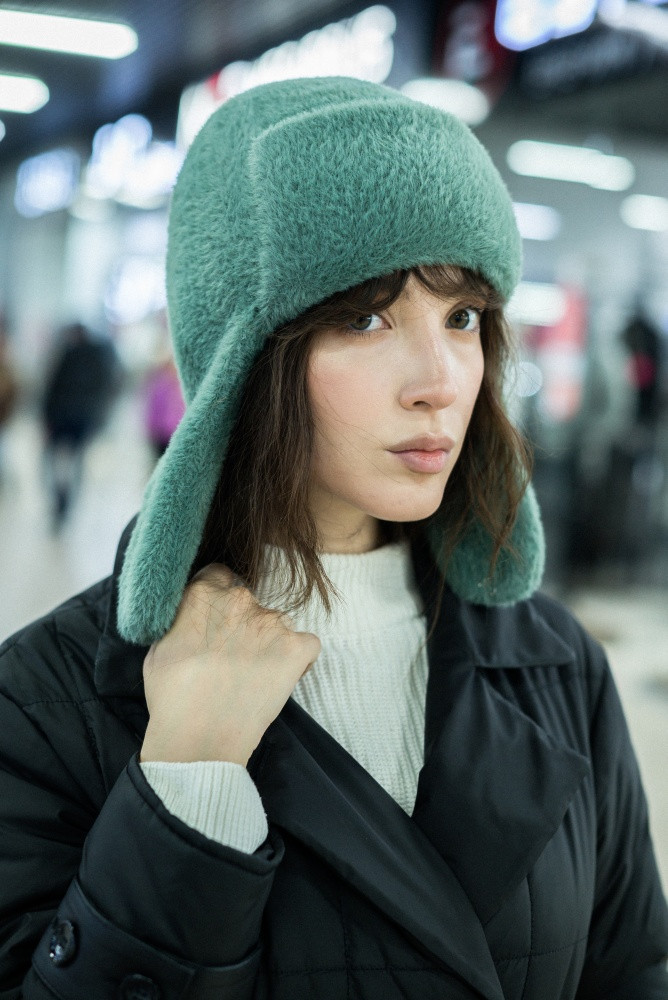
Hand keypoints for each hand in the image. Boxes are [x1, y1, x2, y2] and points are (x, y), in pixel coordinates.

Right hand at [140, 564, 320, 766]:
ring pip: (278, 623)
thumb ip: (179, 622)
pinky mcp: (297, 647)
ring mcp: (273, 622)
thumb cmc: (172, 698)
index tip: (215, 621)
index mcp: (204, 593)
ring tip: (253, 675)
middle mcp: (241, 598)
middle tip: (231, 657)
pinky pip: (307, 644)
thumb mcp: (158, 648)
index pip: (219, 576)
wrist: (199, 736)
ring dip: (269, 642)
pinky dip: (298, 659)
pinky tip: (279, 679)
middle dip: (242, 624)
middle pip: (248, 601)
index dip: (217, 599)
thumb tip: (189, 620)